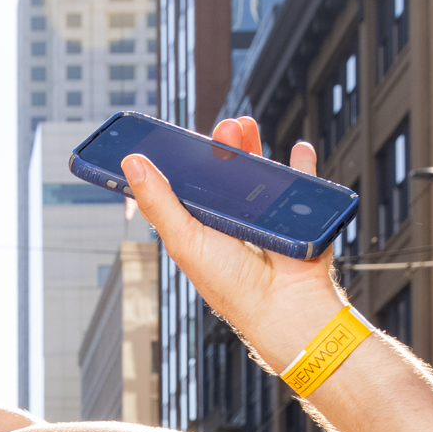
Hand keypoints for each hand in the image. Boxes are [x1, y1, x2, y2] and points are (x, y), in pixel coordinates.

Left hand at [120, 121, 346, 364]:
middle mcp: (232, 222)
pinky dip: (301, 164)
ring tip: (245, 126)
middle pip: (223, 173)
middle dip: (222, 145)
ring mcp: (265, 218)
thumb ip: (159, 201)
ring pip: (258, 172)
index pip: (187, 186)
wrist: (283, 306)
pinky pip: (302, 184)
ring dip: (252, 145)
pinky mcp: (296, 216)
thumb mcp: (184, 239)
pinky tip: (296, 149)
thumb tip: (130, 164)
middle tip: (222, 128)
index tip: (174, 134)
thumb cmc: (231, 285)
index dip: (181, 160)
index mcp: (201, 227)